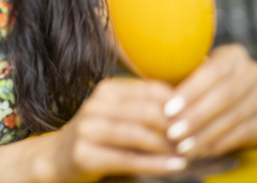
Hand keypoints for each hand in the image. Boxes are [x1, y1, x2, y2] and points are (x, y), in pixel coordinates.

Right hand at [46, 78, 186, 181]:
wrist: (56, 159)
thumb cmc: (98, 139)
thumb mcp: (118, 117)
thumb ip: (146, 109)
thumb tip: (192, 106)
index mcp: (107, 90)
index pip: (152, 90)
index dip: (180, 105)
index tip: (199, 119)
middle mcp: (95, 105)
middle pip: (147, 111)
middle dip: (177, 128)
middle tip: (197, 141)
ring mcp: (87, 129)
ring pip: (139, 134)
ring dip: (168, 147)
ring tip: (188, 155)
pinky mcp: (84, 154)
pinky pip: (128, 158)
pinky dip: (156, 164)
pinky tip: (174, 167)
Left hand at [162, 44, 256, 157]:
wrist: (244, 105)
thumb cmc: (206, 90)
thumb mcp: (195, 80)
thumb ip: (178, 81)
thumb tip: (149, 94)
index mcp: (232, 55)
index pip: (211, 72)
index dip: (190, 92)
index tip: (167, 110)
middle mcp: (253, 71)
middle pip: (224, 96)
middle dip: (195, 117)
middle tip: (173, 134)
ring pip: (234, 116)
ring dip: (206, 134)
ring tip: (184, 147)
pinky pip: (247, 131)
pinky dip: (223, 142)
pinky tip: (204, 150)